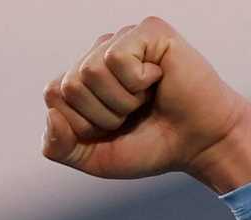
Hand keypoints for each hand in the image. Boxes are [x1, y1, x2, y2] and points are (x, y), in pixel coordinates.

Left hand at [39, 16, 250, 183]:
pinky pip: (117, 57)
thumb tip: (51, 112)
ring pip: (90, 71)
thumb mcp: (93, 157)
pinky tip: (157, 80)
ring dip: (121, 101)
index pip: (53, 95)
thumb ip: (58, 147)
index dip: (82, 124)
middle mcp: (99, 54)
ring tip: (145, 99)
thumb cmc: (150, 146)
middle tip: (134, 114)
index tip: (113, 128)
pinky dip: (137, 82)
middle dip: (102, 115)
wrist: (200, 145)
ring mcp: (123, 39)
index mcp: (82, 79)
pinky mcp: (148, 31)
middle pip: (69, 84)